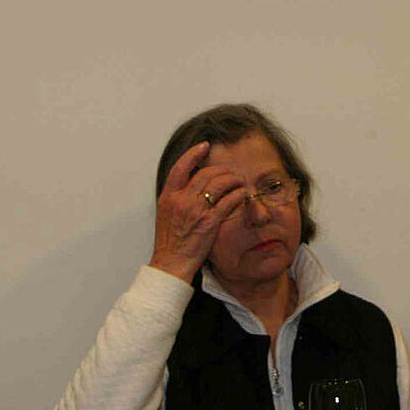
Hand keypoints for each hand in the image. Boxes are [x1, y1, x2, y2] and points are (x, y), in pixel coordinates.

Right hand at [149, 142, 245, 282]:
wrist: (170, 264)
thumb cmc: (170, 243)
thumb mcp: (167, 214)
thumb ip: (178, 198)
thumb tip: (192, 184)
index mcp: (168, 196)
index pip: (180, 167)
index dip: (193, 154)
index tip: (205, 146)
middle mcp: (181, 200)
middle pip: (206, 173)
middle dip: (222, 170)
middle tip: (232, 173)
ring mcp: (195, 210)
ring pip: (220, 183)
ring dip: (233, 180)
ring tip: (240, 183)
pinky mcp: (209, 222)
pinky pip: (229, 200)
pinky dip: (238, 194)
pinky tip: (243, 195)